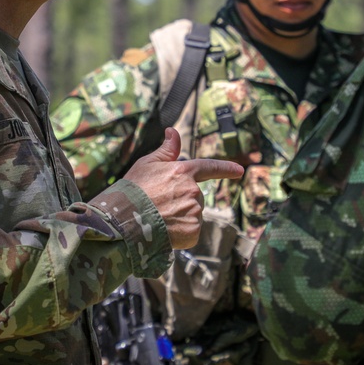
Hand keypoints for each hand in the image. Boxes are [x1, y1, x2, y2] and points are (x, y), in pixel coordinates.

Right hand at [122, 127, 243, 248]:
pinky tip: (165, 231)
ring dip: (180, 217)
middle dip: (181, 200)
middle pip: (194, 196)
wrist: (124, 222)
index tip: (240, 171)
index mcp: (183, 171)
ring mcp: (195, 211)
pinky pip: (191, 231)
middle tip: (159, 205)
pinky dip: (181, 233)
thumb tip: (173, 131)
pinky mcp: (193, 231)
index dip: (225, 169)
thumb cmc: (132, 191)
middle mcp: (193, 190)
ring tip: (159, 219)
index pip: (209, 167)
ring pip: (192, 214)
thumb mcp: (146, 165)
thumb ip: (166, 151)